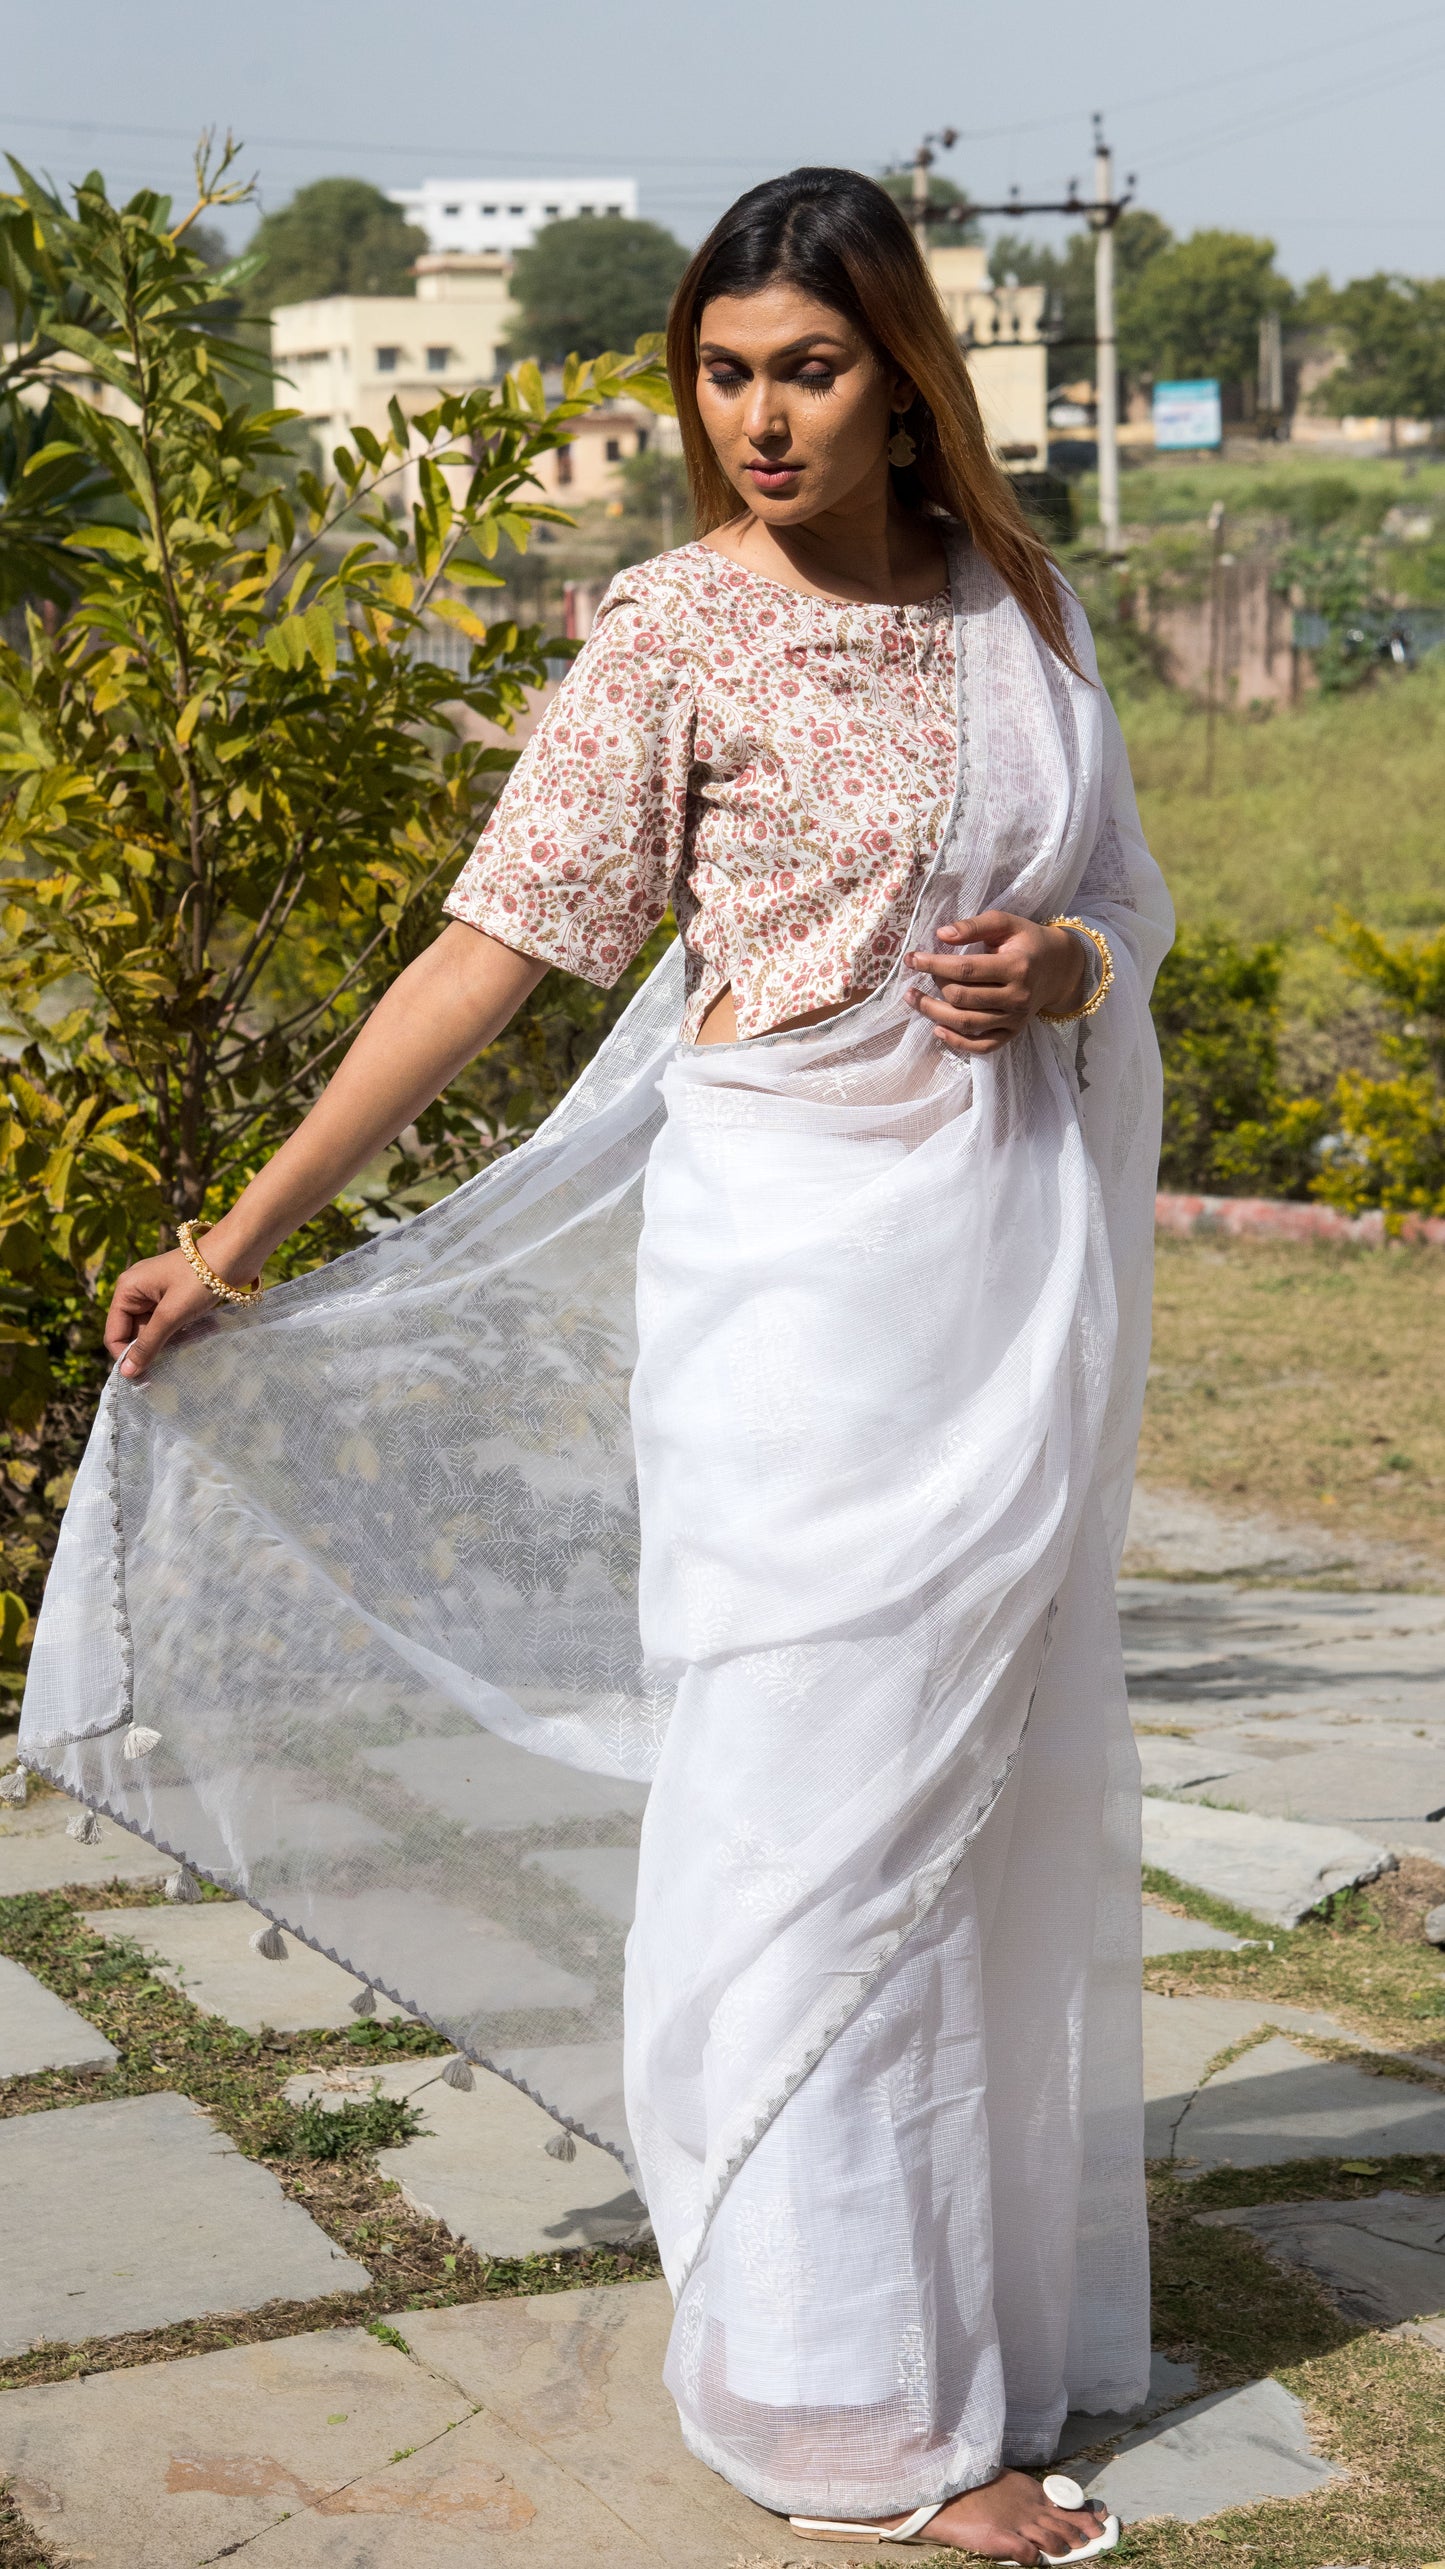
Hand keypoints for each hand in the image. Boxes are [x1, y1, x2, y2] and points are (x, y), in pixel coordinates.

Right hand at [104, 1249, 220, 1380]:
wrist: (235, 1252)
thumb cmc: (199, 1279)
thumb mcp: (171, 1314)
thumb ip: (149, 1344)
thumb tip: (127, 1373)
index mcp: (127, 1289)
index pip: (114, 1333)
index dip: (125, 1356)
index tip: (144, 1378)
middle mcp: (137, 1290)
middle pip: (133, 1333)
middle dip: (148, 1350)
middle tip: (166, 1369)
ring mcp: (157, 1293)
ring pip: (152, 1330)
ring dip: (166, 1343)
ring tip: (183, 1351)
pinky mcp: (175, 1296)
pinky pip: (168, 1322)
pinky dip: (177, 1333)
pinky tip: (192, 1338)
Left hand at [905, 911, 1087, 1054]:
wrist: (1060, 968)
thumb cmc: (1027, 941)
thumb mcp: (1005, 923)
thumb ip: (974, 926)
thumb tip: (941, 934)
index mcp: (1016, 966)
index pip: (965, 969)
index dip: (933, 964)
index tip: (912, 959)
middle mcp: (1017, 997)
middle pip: (962, 998)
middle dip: (934, 985)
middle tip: (921, 974)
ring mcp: (1015, 1019)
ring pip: (966, 1023)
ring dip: (933, 1013)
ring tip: (913, 999)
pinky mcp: (1013, 1033)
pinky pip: (982, 1046)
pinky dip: (957, 1043)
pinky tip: (937, 1029)